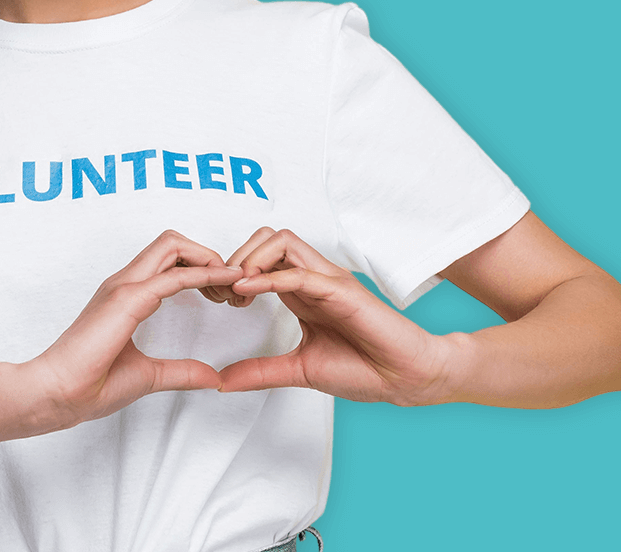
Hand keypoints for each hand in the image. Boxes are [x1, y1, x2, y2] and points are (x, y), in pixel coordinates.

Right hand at [20, 230, 245, 431]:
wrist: (58, 395)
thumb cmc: (90, 385)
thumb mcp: (149, 376)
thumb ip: (181, 372)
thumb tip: (212, 377)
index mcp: (127, 295)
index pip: (169, 260)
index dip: (202, 268)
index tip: (226, 293)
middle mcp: (125, 283)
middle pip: (173, 242)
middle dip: (209, 255)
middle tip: (231, 287)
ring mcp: (124, 287)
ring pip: (172, 244)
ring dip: (208, 259)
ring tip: (230, 285)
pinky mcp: (127, 300)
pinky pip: (173, 275)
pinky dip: (204, 273)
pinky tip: (224, 282)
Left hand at [212, 228, 455, 405]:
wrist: (405, 380)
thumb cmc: (364, 369)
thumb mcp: (298, 370)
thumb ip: (260, 371)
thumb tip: (222, 381)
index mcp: (303, 292)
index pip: (261, 258)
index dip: (232, 271)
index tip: (216, 299)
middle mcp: (314, 278)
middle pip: (267, 238)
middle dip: (236, 257)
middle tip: (221, 291)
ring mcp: (329, 280)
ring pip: (281, 242)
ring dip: (250, 260)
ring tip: (234, 291)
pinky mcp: (342, 291)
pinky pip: (301, 273)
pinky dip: (270, 278)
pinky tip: (249, 292)